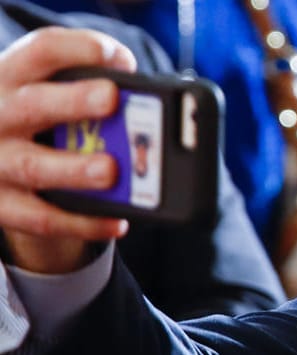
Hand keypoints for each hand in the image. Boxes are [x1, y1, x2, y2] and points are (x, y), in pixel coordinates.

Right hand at [0, 27, 137, 271]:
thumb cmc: (37, 119)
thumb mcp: (44, 91)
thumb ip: (84, 85)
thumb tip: (141, 97)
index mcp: (10, 78)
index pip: (40, 51)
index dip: (78, 48)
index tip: (117, 57)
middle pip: (33, 105)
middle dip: (73, 101)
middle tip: (112, 99)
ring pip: (34, 166)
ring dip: (76, 169)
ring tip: (112, 171)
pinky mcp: (1, 204)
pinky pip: (42, 218)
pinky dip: (82, 222)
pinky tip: (119, 220)